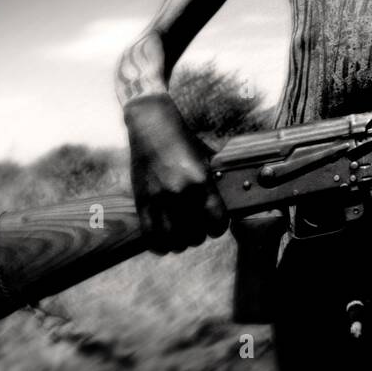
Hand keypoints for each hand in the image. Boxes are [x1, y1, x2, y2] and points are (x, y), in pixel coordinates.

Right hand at [124, 94, 228, 252]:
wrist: (152, 125)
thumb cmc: (183, 139)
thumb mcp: (207, 158)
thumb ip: (215, 180)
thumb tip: (229, 200)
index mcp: (201, 181)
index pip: (217, 222)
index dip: (218, 227)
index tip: (215, 224)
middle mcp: (181, 193)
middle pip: (196, 236)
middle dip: (199, 235)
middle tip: (197, 228)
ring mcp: (159, 199)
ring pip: (174, 241)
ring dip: (180, 243)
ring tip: (181, 236)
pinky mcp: (142, 201)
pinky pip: (151, 236)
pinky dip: (160, 246)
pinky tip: (164, 243)